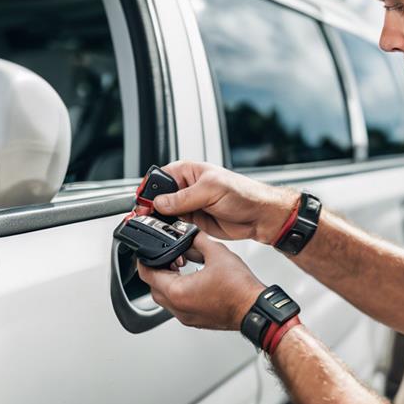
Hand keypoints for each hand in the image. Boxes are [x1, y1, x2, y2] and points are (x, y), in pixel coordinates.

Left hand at [137, 233, 264, 330]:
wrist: (255, 310)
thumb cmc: (239, 289)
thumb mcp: (216, 253)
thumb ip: (198, 239)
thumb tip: (190, 233)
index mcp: (177, 292)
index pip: (147, 274)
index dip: (144, 260)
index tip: (146, 252)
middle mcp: (178, 308)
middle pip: (153, 288)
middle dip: (156, 271)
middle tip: (167, 258)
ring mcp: (186, 317)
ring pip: (165, 299)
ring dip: (168, 282)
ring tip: (180, 268)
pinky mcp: (196, 320)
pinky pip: (178, 306)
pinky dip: (179, 292)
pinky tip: (192, 280)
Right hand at [152, 161, 298, 244]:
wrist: (260, 216)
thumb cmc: (244, 194)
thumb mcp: (210, 190)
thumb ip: (183, 198)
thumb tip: (160, 203)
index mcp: (189, 171)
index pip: (160, 178)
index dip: (149, 190)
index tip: (142, 203)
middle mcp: (187, 187)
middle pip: (159, 197)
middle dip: (150, 207)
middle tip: (144, 217)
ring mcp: (190, 205)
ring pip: (165, 213)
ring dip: (159, 220)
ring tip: (154, 226)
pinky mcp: (194, 220)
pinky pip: (175, 225)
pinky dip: (170, 229)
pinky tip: (167, 232)